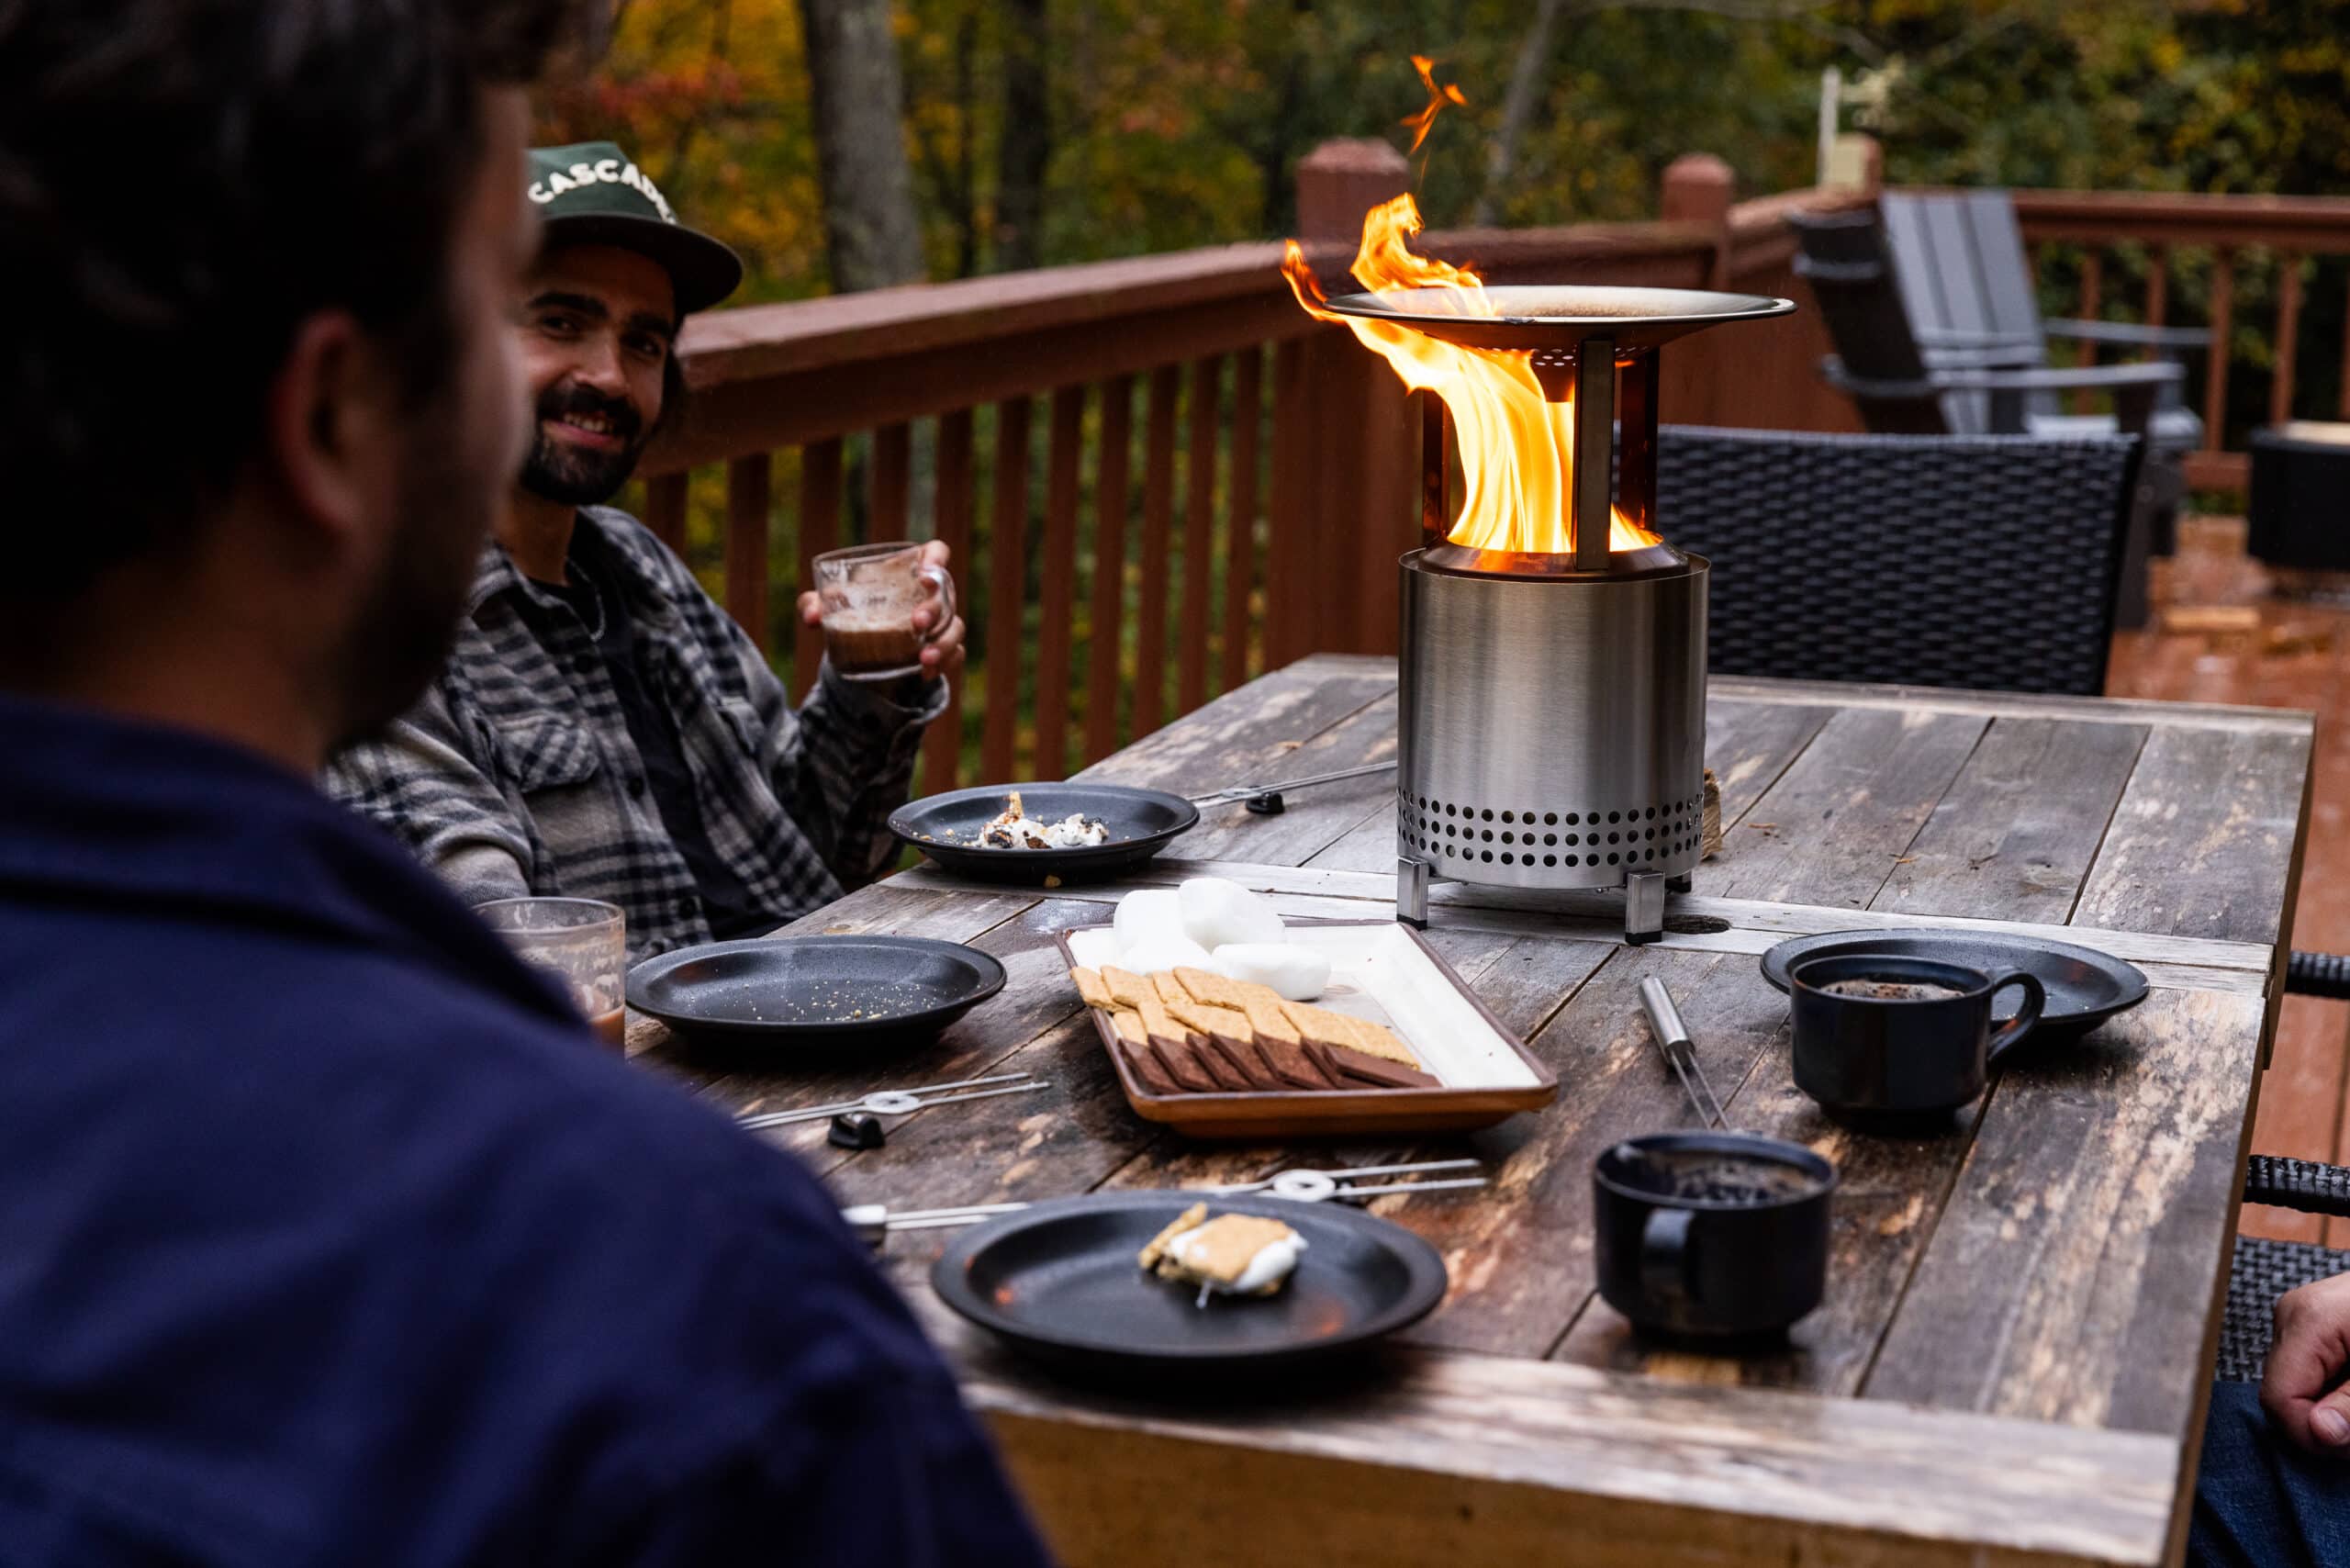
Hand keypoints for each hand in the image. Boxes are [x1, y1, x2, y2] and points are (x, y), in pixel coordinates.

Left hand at [796, 540, 964, 681]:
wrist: (862, 650)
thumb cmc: (850, 612)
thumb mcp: (829, 606)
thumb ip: (815, 603)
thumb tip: (811, 617)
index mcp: (909, 571)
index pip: (936, 552)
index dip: (936, 558)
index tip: (926, 573)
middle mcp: (930, 594)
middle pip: (945, 594)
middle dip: (934, 609)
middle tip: (917, 623)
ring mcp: (939, 622)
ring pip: (954, 627)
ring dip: (943, 643)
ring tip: (923, 659)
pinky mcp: (942, 648)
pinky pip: (955, 654)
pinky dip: (944, 664)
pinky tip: (926, 673)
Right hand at [2260, 1270, 2349, 1452]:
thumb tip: (2321, 1433)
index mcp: (2310, 1321)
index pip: (2279, 1397)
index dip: (2311, 1432)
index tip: (2349, 1445)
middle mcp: (2291, 1314)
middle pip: (2283, 1391)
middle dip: (2324, 1420)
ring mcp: (2296, 1315)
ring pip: (2293, 1383)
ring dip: (2330, 1406)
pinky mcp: (2307, 1321)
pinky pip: (2305, 1368)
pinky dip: (2331, 1388)